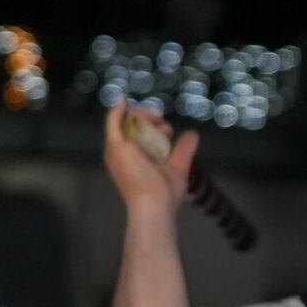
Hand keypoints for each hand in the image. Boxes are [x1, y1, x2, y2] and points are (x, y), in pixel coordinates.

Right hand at [103, 101, 193, 217]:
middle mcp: (118, 153)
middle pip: (129, 125)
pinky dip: (117, 110)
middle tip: (163, 122)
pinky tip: (124, 100)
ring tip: (158, 119)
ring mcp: (116, 148)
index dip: (152, 126)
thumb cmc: (163, 193)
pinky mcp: (116, 145)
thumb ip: (183, 150)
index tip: (168, 130)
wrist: (153, 206)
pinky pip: (114, 122)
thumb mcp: (177, 167)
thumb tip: (192, 133)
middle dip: (148, 118)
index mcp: (129, 159)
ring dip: (142, 115)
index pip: (135, 134)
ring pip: (125, 121)